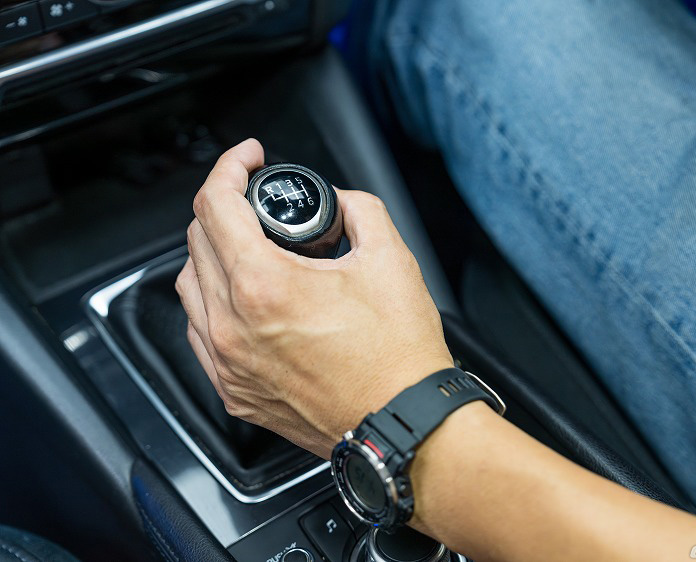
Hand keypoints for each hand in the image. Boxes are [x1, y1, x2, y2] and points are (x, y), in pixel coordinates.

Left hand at [175, 139, 453, 457]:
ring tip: (249, 249)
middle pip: (197, 240)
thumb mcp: (391, 258)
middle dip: (225, 206)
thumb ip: (359, 209)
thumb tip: (339, 203)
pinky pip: (200, 332)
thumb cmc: (398, 357)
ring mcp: (228, 363)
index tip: (247, 160)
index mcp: (264, 286)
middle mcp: (233, 326)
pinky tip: (243, 301)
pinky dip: (213, 304)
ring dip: (212, 254)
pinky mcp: (234, 391)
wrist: (401, 421)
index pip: (216, 204)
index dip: (231, 166)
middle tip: (257, 202)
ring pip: (190, 287)